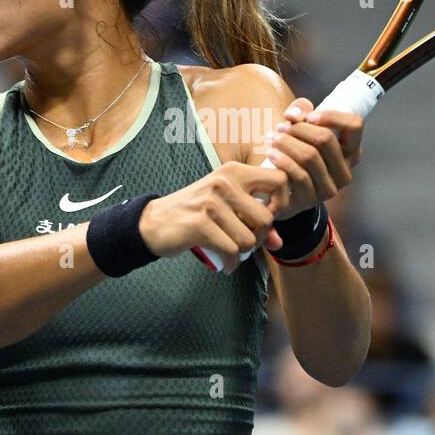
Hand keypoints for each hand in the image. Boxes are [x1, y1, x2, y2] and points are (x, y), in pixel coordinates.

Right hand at [139, 161, 291, 272]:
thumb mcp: (227, 208)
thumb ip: (254, 221)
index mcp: (234, 171)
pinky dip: (231, 263)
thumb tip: (278, 243)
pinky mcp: (200, 224)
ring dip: (244, 252)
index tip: (267, 216)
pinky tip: (225, 263)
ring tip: (231, 251)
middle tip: (246, 242)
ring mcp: (211, 202)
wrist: (154, 222)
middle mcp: (224, 182)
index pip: (279, 179)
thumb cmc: (196, 213)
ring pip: (249, 239)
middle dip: (260, 237)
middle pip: (266, 218)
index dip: (281, 202)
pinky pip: (231, 251)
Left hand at [261, 97, 363, 218]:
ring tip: (272, 138)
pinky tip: (270, 153)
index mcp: (351, 151)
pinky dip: (282, 160)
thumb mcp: (301, 127)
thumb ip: (300, 111)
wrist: (280, 190)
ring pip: (310, 156)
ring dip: (287, 143)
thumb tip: (294, 115)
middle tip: (282, 127)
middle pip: (326, 139)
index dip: (332, 116)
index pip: (355, 125)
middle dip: (299, 128)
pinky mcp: (311, 200)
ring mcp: (329, 189)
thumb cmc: (295, 153)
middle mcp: (345, 172)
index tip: (309, 116)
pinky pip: (298, 175)